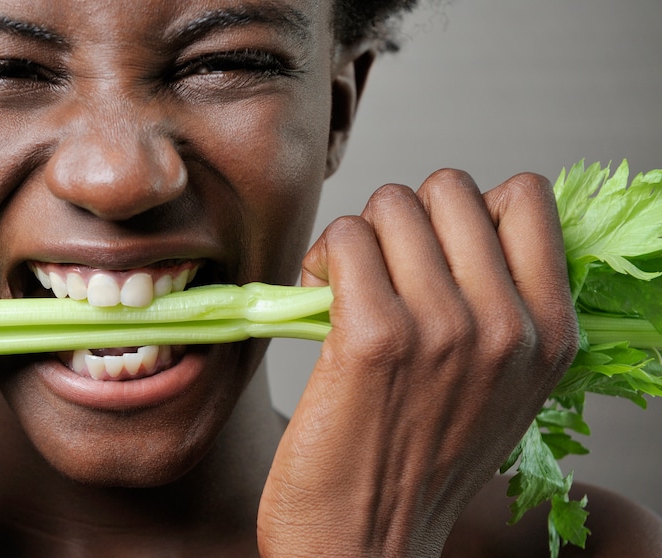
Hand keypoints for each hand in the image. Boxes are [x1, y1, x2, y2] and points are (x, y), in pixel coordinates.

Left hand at [257, 170, 578, 556]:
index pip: (525, 197)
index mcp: (548, 333)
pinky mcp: (373, 336)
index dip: (466, 213)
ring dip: (356, 240)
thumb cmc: (419, 464)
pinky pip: (343, 238)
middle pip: (448, 188)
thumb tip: (462, 228)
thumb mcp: (499, 390)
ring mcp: (442, 328)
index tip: (434, 255)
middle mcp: (505, 326)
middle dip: (403, 221)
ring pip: (390, 205)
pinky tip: (317, 301)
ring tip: (343, 291)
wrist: (366, 544)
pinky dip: (321, 258)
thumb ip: (502, 310)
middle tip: (379, 273)